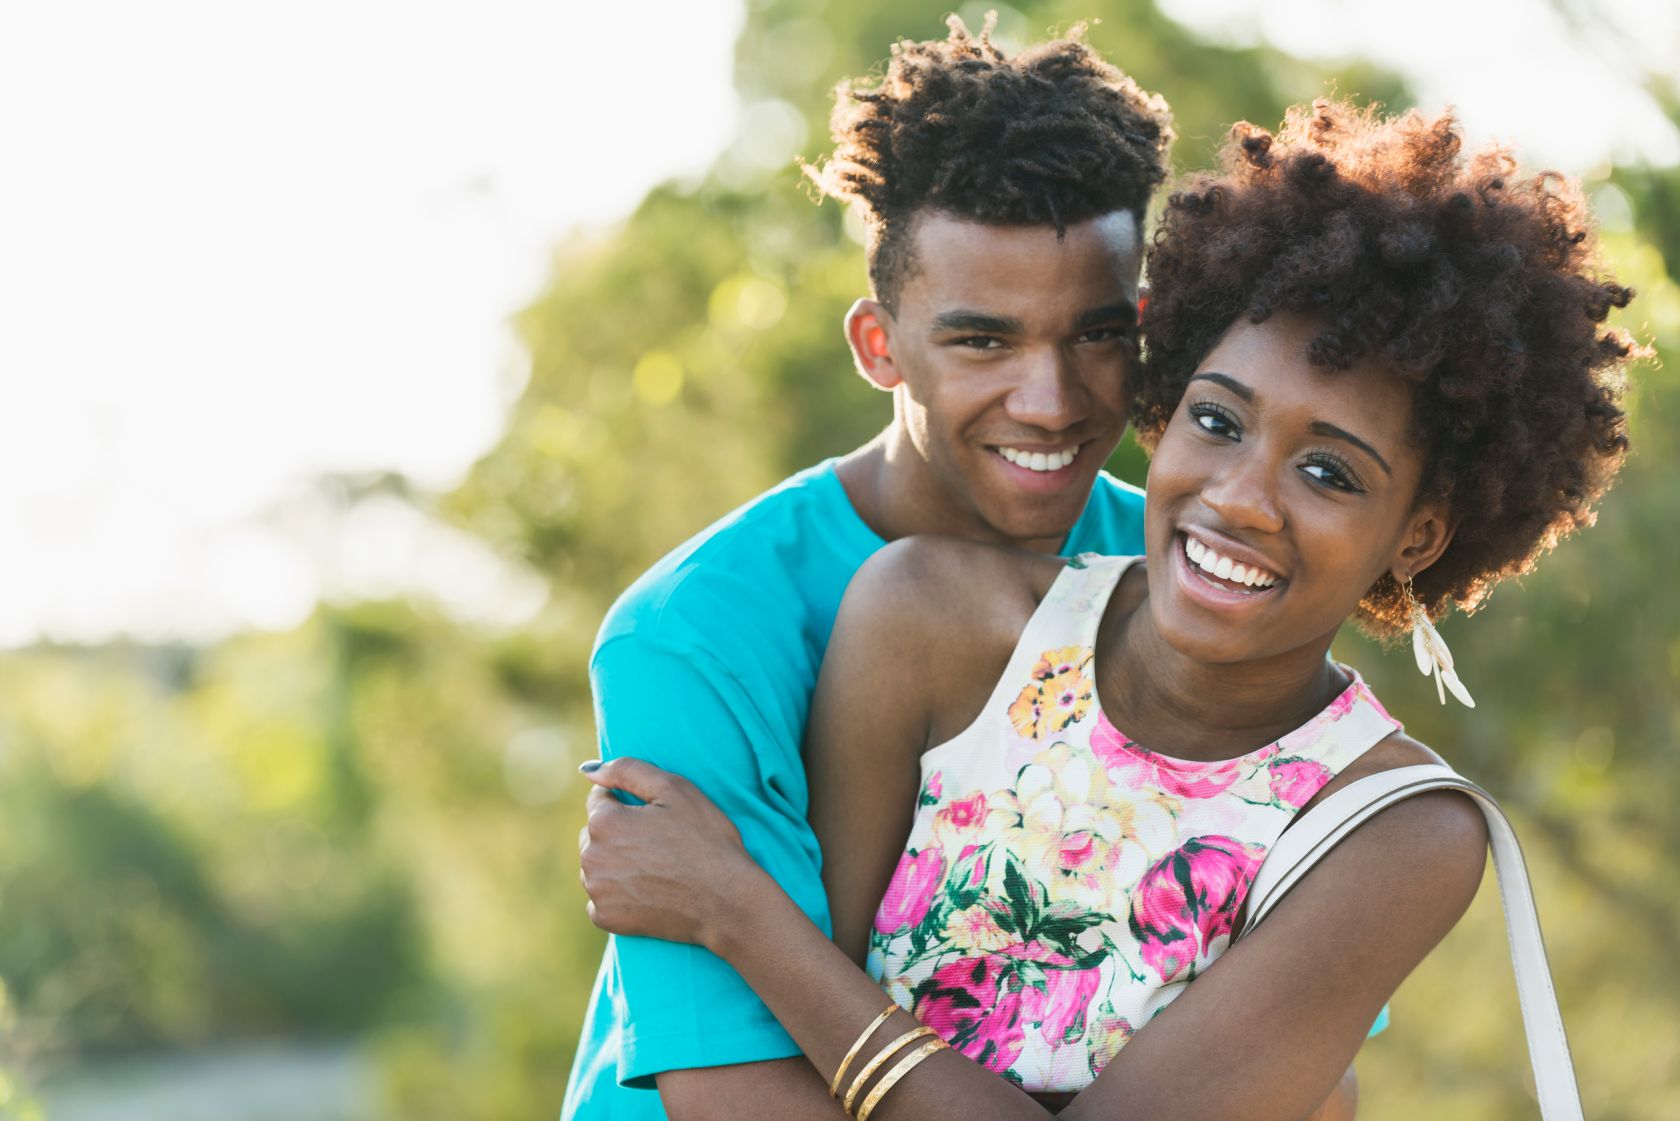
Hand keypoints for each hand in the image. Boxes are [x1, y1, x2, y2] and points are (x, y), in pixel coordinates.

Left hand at [577, 757, 764, 949]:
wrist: (726, 901)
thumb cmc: (706, 840)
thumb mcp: (675, 789)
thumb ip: (627, 770)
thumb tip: (589, 770)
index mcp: (605, 822)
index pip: (599, 800)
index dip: (628, 803)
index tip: (654, 817)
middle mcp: (591, 857)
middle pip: (594, 834)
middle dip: (617, 833)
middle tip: (657, 844)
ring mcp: (597, 891)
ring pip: (595, 866)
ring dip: (614, 863)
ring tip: (654, 868)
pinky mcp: (606, 918)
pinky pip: (599, 898)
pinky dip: (617, 894)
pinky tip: (646, 891)